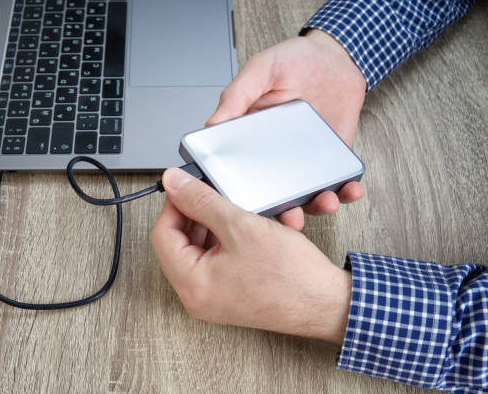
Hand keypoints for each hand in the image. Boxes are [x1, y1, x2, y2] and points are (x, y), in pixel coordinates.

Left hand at [151, 168, 351, 344]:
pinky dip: (225, 239)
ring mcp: (212, 298)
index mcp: (191, 283)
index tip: (188, 186)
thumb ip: (202, 201)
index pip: (162, 234)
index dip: (174, 204)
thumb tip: (173, 183)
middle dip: (195, 214)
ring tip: (233, 210)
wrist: (327, 305)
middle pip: (178, 242)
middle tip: (212, 194)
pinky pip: (215, 260)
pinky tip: (243, 227)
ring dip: (212, 225)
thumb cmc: (291, 276)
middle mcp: (196, 296)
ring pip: (198, 249)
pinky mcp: (228, 295)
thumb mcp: (241, 226)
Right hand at [207, 29, 366, 229]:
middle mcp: (274, 157)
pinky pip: (336, 184)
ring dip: (315, 206)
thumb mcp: (260, 71)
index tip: (248, 209)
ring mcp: (303, 163)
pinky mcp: (330, 162)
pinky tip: (349, 190)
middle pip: (273, 195)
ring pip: (305, 196)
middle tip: (290, 217)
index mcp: (250, 139)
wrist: (336, 58)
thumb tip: (211, 124)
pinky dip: (345, 192)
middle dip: (282, 211)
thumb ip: (236, 95)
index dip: (242, 197)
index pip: (239, 174)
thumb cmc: (294, 60)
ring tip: (325, 202)